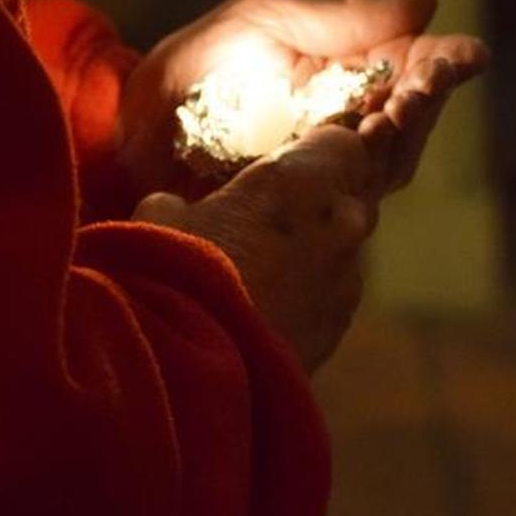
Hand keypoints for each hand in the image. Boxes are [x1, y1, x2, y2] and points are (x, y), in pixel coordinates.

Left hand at [117, 0, 486, 201]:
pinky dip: (356, 178)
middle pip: (414, 120)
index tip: (469, 55)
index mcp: (350, 72)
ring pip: (389, 163)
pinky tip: (358, 154)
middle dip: (425, 102)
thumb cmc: (196, 65)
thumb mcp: (264, 20)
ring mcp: (328, 172)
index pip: (418, 69)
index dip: (446, 64)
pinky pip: (343, 201)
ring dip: (399, 140)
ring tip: (397, 112)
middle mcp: (350, 126)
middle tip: (421, 87)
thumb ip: (342, 15)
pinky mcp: (302, 210)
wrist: (131, 128)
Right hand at [133, 47, 471, 373]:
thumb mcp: (163, 215)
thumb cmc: (174, 275)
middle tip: (277, 213)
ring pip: (344, 249)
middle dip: (322, 200)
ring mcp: (345, 280)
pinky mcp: (339, 329)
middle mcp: (339, 224)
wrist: (190, 373)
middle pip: (351, 194)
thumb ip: (191, 201)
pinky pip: (332, 294)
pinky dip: (310, 293)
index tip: (297, 158)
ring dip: (317, 250)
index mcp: (301, 182)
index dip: (322, 149)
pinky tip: (269, 308)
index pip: (344, 142)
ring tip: (266, 268)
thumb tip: (182, 208)